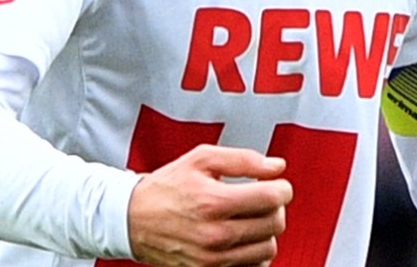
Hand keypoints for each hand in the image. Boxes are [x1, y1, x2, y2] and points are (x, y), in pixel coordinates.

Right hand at [126, 144, 292, 266]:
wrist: (133, 220)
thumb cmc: (167, 187)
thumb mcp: (201, 159)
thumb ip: (243, 159)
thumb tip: (277, 166)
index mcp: (213, 202)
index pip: (271, 199)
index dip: (283, 188)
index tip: (279, 185)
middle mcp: (215, 234)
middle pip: (274, 224)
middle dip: (276, 208)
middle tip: (264, 199)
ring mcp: (213, 259)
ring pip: (267, 249)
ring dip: (266, 231)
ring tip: (251, 218)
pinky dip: (255, 253)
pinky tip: (244, 238)